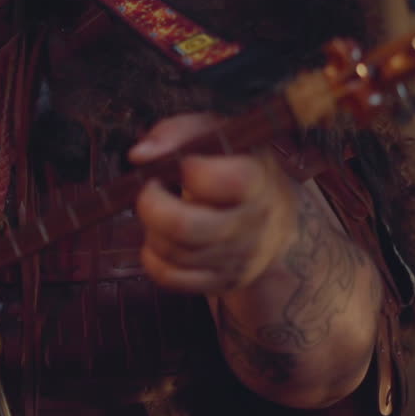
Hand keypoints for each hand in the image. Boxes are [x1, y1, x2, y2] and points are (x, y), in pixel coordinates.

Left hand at [128, 113, 298, 293]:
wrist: (274, 224)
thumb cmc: (236, 169)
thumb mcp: (218, 136)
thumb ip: (178, 132)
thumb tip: (140, 155)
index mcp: (257, 182)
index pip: (224, 181)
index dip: (191, 170)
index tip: (183, 164)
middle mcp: (250, 225)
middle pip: (183, 226)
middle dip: (151, 205)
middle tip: (150, 189)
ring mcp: (235, 259)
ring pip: (170, 252)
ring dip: (151, 229)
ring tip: (160, 212)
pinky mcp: (219, 282)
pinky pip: (168, 277)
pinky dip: (152, 257)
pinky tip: (160, 239)